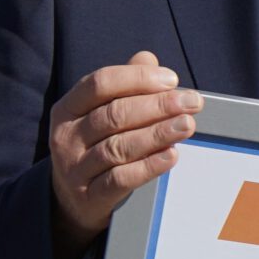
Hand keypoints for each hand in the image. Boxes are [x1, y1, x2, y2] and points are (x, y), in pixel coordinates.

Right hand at [48, 52, 201, 258]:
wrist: (74, 199)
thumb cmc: (96, 144)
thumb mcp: (101, 113)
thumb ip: (125, 86)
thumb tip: (148, 59)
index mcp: (68, 108)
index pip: (100, 84)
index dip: (137, 78)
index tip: (172, 79)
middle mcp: (67, 136)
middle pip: (114, 115)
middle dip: (157, 106)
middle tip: (191, 102)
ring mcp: (75, 168)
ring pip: (119, 147)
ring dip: (157, 134)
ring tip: (187, 125)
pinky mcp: (90, 196)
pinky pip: (121, 179)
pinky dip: (149, 166)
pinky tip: (172, 155)